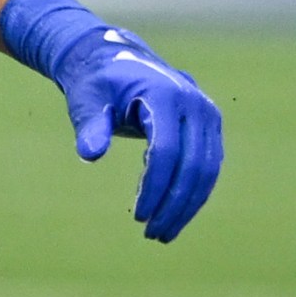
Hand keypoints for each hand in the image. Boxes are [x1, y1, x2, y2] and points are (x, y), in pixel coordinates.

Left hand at [53, 28, 223, 241]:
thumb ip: (90, 125)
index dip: (154, 187)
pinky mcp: (209, 127)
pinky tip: (174, 215)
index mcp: (166, 95)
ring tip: (163, 233)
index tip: (138, 217)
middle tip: (153, 235)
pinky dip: (194, 193)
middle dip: (174, 204)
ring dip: (188, 205)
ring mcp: (208, 115)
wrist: (118, 61)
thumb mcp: (85, 100)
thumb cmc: (97, 83)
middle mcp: (196, 104)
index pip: (166, 151)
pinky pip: (208, 166)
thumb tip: (90, 154)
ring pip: (207, 170)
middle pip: (193, 165)